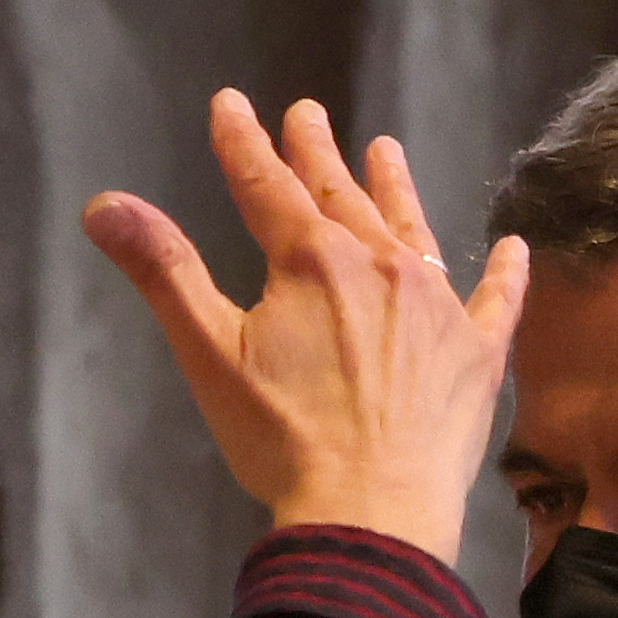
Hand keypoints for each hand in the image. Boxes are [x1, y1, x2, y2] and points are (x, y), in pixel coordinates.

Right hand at [82, 93, 527, 554]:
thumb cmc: (283, 440)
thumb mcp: (209, 354)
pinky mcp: (479, 354)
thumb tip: (103, 203)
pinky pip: (497, 299)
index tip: (230, 104)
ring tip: (387, 149)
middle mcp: (380, 266)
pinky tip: (513, 247)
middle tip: (308, 113)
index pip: (267, 185)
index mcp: (311, 261)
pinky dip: (504, 272)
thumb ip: (163, 270)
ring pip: (414, 229)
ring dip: (395, 188)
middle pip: (341, 194)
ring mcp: (438, 306)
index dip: (243, 142)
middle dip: (317, 151)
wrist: (373, 513)